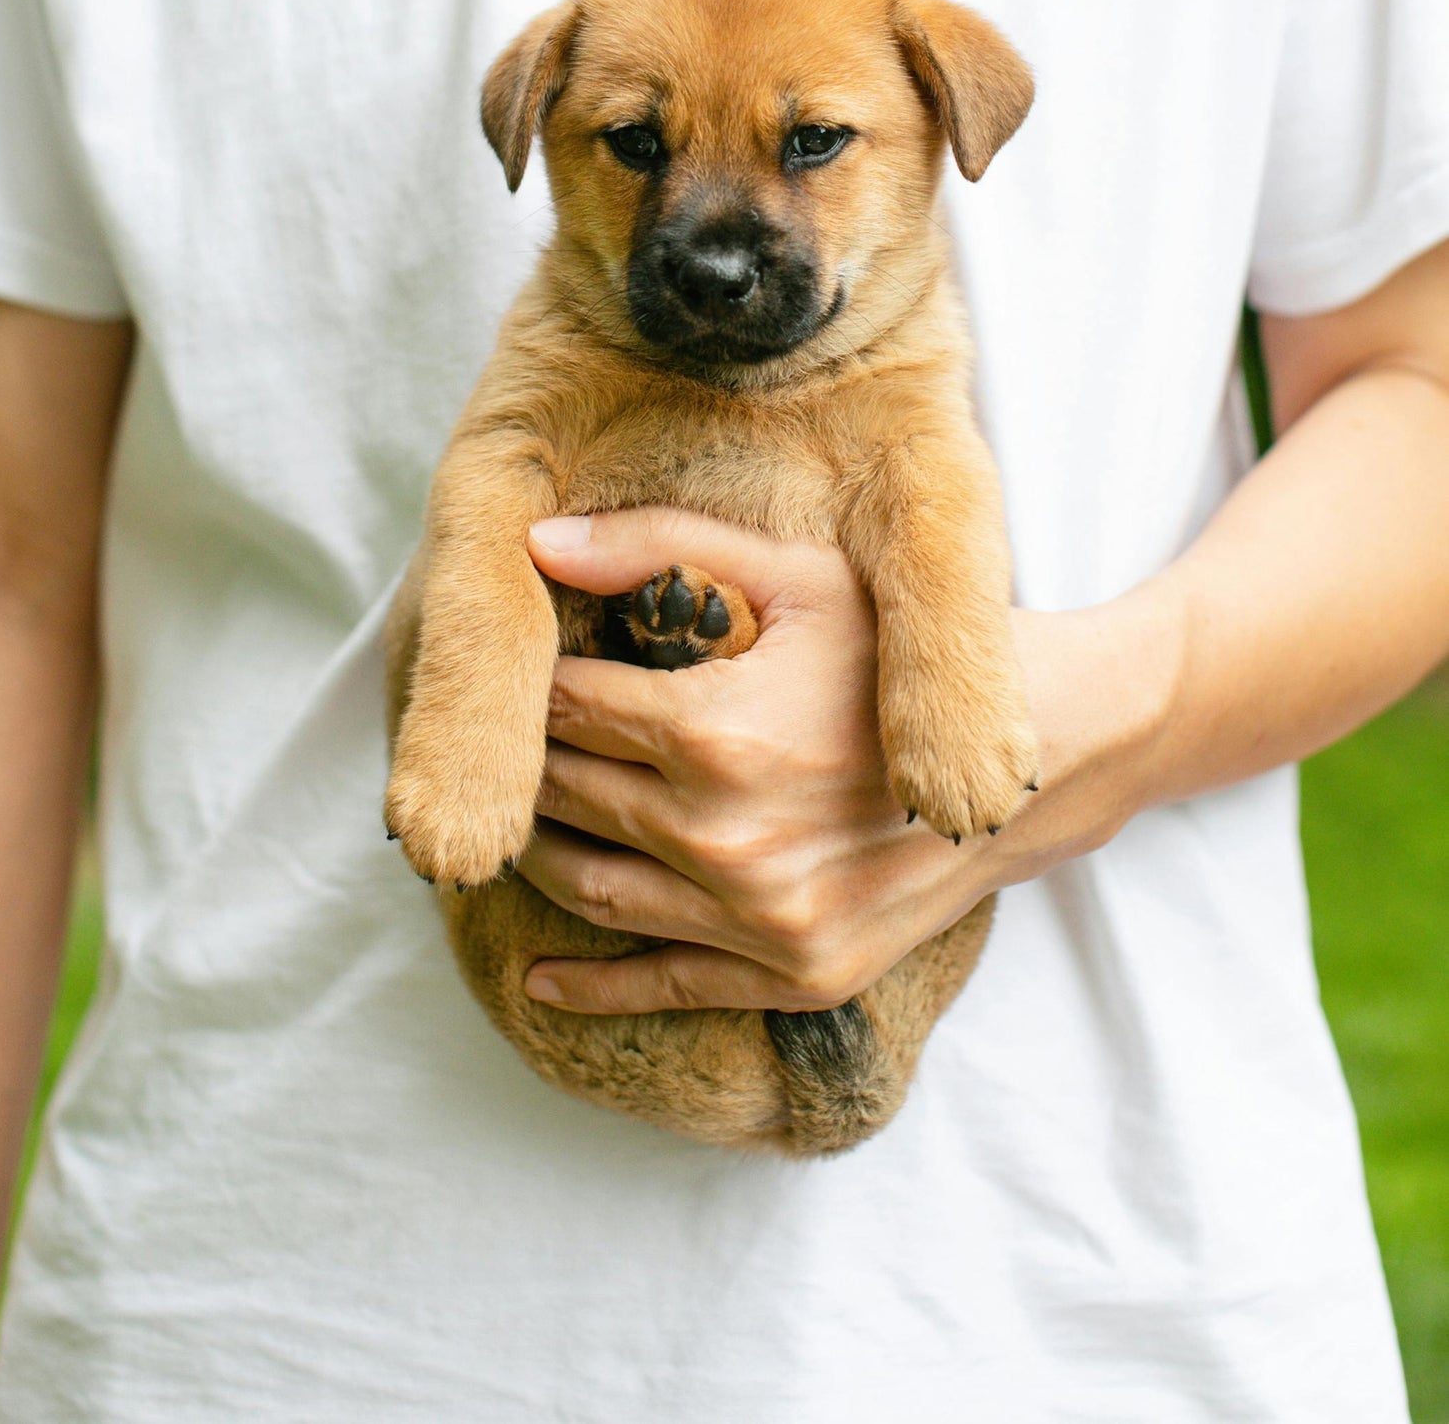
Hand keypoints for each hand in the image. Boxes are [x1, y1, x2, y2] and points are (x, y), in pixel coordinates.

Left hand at [518, 510, 1178, 1014]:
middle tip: (497, 740)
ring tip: (514, 825)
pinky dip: (590, 983)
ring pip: (593, 890)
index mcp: (714, 730)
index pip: (566, 709)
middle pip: (569, 797)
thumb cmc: (898, 651)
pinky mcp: (794, 973)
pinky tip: (539, 974)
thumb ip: (662, 544)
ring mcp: (761, 919)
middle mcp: (725, 838)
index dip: (529, 683)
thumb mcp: (796, 575)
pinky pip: (661, 985)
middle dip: (526, 763)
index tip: (516, 666)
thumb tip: (531, 539)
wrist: (1027, 761)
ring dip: (540, 856)